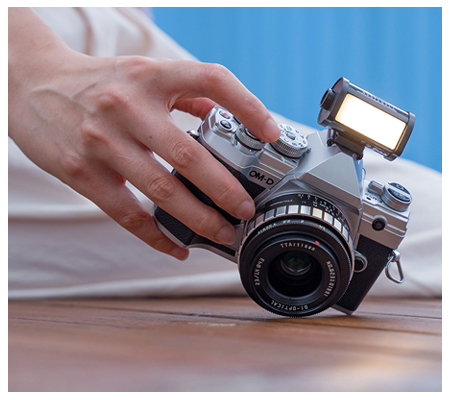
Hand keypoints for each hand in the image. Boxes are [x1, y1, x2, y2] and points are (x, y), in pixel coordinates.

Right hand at [8, 8, 280, 259]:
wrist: (29, 85)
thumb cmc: (95, 82)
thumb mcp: (140, 74)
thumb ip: (183, 92)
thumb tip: (222, 114)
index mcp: (149, 76)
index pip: (211, 81)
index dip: (247, 106)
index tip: (271, 135)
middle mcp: (126, 107)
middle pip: (190, 154)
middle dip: (226, 189)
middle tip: (248, 210)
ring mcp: (102, 141)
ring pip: (162, 190)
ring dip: (199, 219)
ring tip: (224, 233)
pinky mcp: (82, 173)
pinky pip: (127, 214)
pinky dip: (156, 236)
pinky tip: (177, 249)